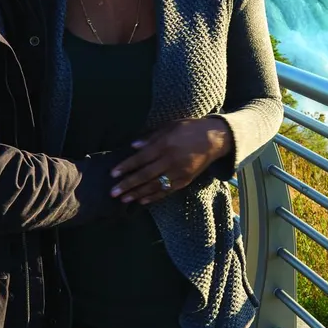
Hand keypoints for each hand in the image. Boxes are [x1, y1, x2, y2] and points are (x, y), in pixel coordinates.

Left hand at [110, 117, 233, 205]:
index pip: (141, 158)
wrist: (214, 139)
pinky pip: (167, 191)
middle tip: (113, 193)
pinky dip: (154, 197)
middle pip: (145, 175)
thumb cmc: (189, 129)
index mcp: (165, 145)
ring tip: (124, 199)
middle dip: (127, 184)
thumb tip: (133, 146)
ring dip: (138, 193)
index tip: (113, 174)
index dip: (126, 166)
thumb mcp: (170, 126)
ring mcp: (178, 172)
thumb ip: (151, 137)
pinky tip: (142, 201)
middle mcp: (170, 160)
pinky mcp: (185, 181)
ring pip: (154, 186)